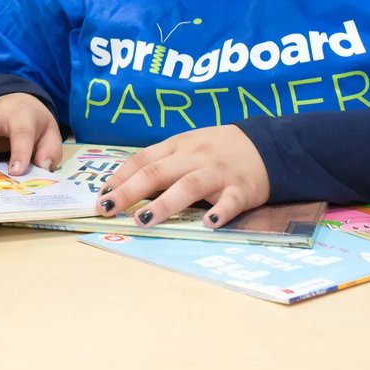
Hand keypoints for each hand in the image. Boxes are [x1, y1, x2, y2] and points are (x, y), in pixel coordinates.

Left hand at [95, 126, 269, 227]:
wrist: (267, 144)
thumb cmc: (217, 150)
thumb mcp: (187, 148)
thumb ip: (161, 164)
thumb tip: (124, 187)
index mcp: (177, 146)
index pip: (142, 160)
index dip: (120, 178)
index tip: (101, 195)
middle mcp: (193, 157)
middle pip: (157, 173)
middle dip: (129, 192)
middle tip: (108, 209)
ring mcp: (217, 173)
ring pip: (188, 186)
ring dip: (164, 204)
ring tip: (143, 220)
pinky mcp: (241, 189)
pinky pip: (230, 201)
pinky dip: (220, 212)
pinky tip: (209, 224)